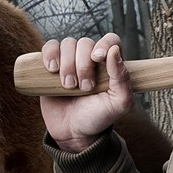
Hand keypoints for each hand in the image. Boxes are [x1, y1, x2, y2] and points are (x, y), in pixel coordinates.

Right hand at [39, 34, 133, 151]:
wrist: (73, 132)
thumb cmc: (98, 117)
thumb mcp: (118, 104)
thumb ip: (122, 79)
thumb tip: (114, 51)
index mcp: (110, 64)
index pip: (110, 40)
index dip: (103, 44)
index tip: (97, 58)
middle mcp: (90, 58)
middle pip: (85, 42)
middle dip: (83, 65)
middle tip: (84, 87)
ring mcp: (70, 60)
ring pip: (67, 44)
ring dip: (67, 65)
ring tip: (69, 86)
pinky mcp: (52, 65)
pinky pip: (49, 47)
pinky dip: (50, 55)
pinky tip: (52, 70)